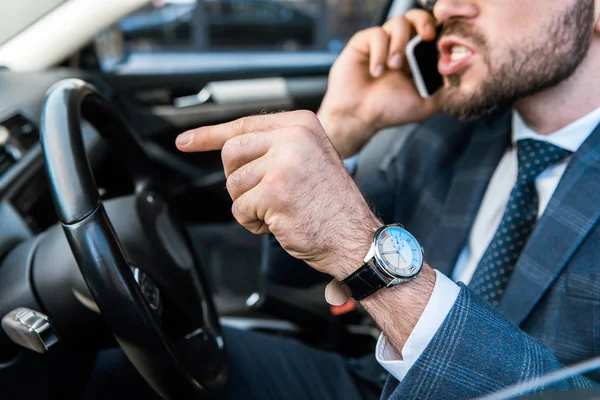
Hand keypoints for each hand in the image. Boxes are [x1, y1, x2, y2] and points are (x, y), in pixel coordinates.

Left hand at [175, 111, 381, 278]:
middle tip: (264, 196)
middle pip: (231, 153)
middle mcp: (293, 137)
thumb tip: (229, 149)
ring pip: (233, 184)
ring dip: (249, 205)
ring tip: (280, 210)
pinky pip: (239, 208)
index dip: (209, 135)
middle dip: (239, 181)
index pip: (243, 125)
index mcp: (301, 124)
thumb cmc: (332, 204)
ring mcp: (283, 163)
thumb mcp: (309, 158)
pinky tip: (278, 222)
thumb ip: (275, 147)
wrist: (356, 236)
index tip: (185, 141)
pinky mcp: (274, 192)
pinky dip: (253, 223)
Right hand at [318, 10, 438, 157]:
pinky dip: (380, 52)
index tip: (443, 40)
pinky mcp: (363, 43)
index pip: (431, 31)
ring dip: (399, 44)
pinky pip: (377, 34)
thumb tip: (463, 80)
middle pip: (416, 16)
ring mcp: (381, 43)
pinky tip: (377, 72)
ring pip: (398, 22)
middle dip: (424, 21)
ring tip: (394, 67)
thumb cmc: (387, 112)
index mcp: (415, 57)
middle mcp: (399, 46)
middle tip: (427, 36)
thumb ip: (443, 91)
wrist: (358, 118)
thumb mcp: (425, 105)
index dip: (439, 29)